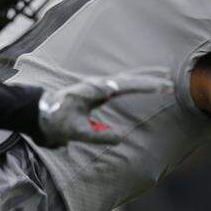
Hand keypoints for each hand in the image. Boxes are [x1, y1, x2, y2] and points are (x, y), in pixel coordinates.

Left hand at [37, 69, 172, 146]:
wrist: (37, 113)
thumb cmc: (54, 121)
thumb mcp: (75, 132)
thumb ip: (98, 135)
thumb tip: (121, 137)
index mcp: (96, 90)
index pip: (128, 85)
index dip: (148, 85)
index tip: (166, 86)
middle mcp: (99, 84)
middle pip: (131, 77)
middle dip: (152, 78)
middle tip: (173, 82)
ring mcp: (98, 85)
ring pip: (127, 77)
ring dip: (146, 75)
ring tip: (165, 73)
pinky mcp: (97, 90)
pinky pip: (122, 82)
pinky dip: (136, 80)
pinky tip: (142, 81)